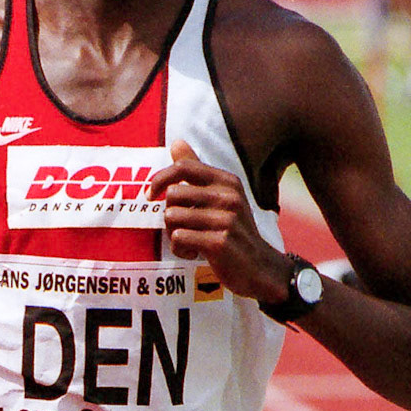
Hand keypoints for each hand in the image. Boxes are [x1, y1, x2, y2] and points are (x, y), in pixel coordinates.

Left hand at [148, 140, 283, 302]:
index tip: (151, 195)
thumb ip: (197, 171)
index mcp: (227, 181)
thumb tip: (176, 143)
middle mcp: (228, 196)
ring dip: (173, 234)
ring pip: (172, 218)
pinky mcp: (219, 242)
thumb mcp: (222, 197)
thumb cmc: (234, 232)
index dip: (160, 179)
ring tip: (189, 242)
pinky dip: (180, 250)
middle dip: (168, 215)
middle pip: (173, 195)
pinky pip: (179, 239)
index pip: (183, 167)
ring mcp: (225, 219)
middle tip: (180, 228)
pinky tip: (194, 254)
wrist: (259, 268)